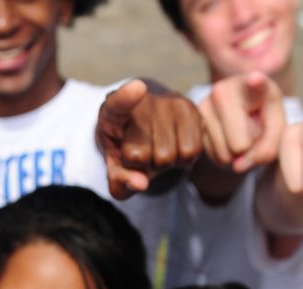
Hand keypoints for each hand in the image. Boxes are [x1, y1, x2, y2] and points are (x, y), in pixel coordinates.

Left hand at [97, 79, 201, 198]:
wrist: (147, 126)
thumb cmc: (127, 147)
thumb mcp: (116, 166)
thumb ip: (120, 180)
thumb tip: (141, 184)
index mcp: (111, 111)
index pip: (118, 103)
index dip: (127, 97)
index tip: (138, 89)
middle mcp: (140, 100)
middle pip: (141, 155)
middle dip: (141, 165)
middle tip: (142, 152)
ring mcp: (167, 101)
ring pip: (168, 156)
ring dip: (163, 164)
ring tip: (157, 148)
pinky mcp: (189, 107)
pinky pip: (191, 152)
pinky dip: (182, 160)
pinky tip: (174, 146)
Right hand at [199, 71, 285, 172]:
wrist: (241, 105)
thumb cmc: (262, 113)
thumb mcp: (276, 127)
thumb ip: (268, 148)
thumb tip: (237, 166)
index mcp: (252, 84)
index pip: (256, 83)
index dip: (256, 83)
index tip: (257, 79)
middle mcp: (222, 90)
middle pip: (240, 144)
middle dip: (249, 147)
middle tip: (251, 129)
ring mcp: (203, 105)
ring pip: (224, 154)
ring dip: (235, 152)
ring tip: (239, 132)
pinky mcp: (192, 122)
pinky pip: (212, 155)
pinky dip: (223, 154)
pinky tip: (226, 136)